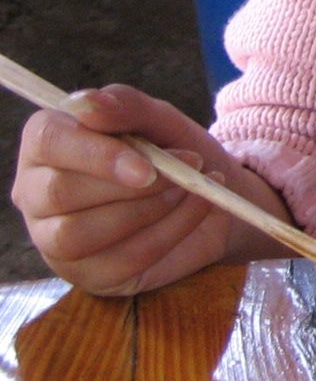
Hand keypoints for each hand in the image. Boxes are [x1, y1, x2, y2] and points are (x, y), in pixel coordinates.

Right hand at [11, 84, 291, 296]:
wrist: (213, 191)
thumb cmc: (172, 148)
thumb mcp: (158, 117)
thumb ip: (126, 106)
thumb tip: (88, 105)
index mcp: (47, 144)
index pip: (47, 143)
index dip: (96, 154)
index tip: (148, 164)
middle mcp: (37, 193)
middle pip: (60, 193)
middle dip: (131, 186)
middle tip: (187, 168)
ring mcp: (56, 241)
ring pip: (80, 234)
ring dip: (149, 209)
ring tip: (193, 187)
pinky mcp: (89, 275)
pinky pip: (122, 260)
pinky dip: (172, 231)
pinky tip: (200, 206)